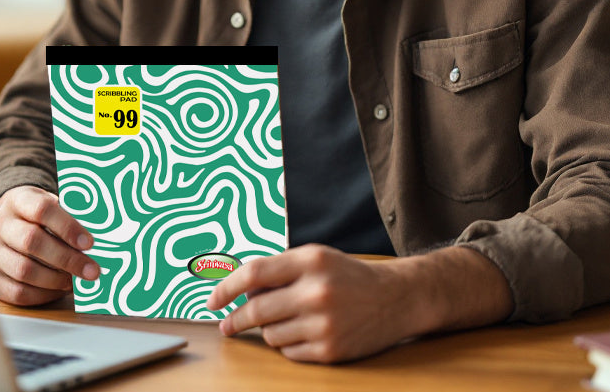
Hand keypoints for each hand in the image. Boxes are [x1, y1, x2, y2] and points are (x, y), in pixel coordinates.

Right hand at [0, 185, 99, 305]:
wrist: (5, 220)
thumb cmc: (36, 213)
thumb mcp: (50, 202)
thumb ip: (70, 214)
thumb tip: (100, 237)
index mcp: (18, 200)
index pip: (42, 210)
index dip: (67, 227)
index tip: (89, 243)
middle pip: (32, 242)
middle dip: (67, 258)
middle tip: (92, 270)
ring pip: (24, 270)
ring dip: (56, 279)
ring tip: (76, 280)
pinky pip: (16, 293)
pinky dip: (42, 294)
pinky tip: (59, 289)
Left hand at [205, 244, 512, 362]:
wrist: (396, 298)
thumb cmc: (348, 275)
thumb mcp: (315, 258)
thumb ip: (279, 270)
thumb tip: (238, 292)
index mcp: (310, 260)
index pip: (254, 273)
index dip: (227, 288)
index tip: (212, 300)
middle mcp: (316, 291)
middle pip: (257, 310)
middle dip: (235, 319)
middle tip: (226, 324)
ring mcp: (324, 323)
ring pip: (271, 335)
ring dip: (268, 331)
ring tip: (285, 320)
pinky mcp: (331, 350)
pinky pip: (289, 352)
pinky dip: (288, 345)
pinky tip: (303, 333)